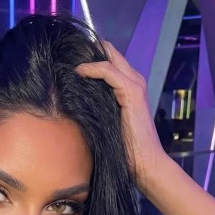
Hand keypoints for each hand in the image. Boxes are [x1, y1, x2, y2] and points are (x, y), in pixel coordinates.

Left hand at [76, 42, 169, 195]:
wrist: (146, 162)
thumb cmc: (126, 149)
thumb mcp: (106, 124)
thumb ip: (96, 109)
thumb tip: (71, 104)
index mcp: (128, 89)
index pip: (110, 63)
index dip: (91, 57)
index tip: (69, 60)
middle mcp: (134, 82)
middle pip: (111, 55)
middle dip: (90, 51)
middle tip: (68, 52)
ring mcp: (135, 86)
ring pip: (110, 59)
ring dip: (89, 57)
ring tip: (70, 58)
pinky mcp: (132, 93)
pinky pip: (109, 72)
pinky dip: (93, 68)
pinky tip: (79, 71)